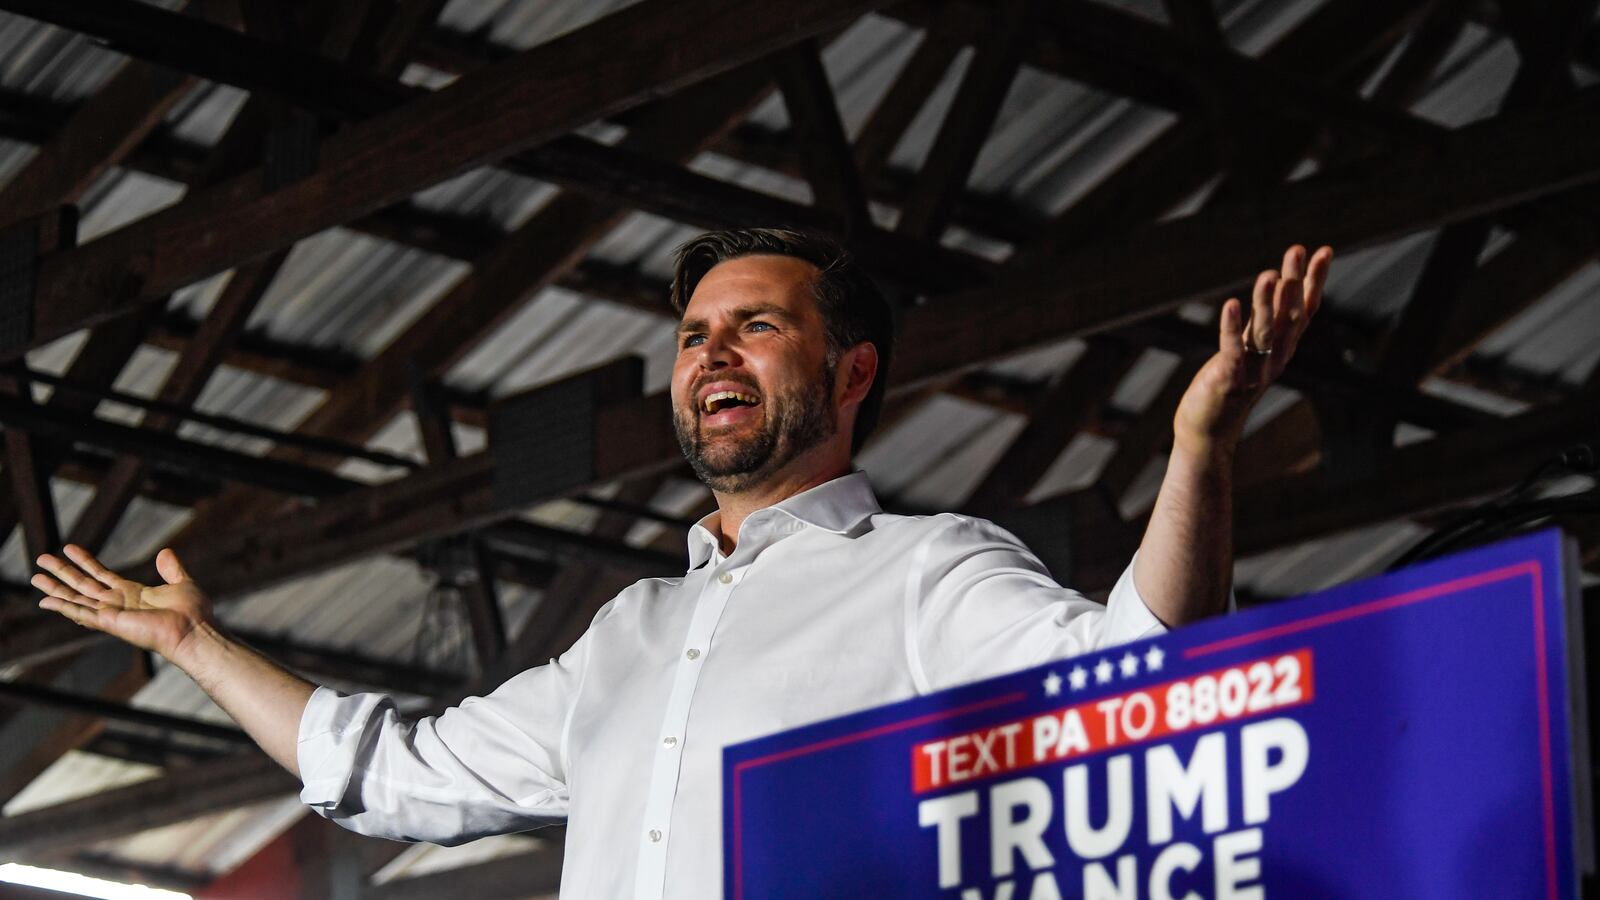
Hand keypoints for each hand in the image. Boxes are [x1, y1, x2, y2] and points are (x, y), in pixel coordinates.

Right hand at [34, 545, 212, 661]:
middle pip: (83, 584)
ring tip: (35, 577)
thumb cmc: (193, 613)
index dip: (85, 561)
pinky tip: (45, 602)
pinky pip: (81, 613)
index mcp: (132, 593)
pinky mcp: (110, 622)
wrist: (195, 630)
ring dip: (55, 588)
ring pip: (76, 597)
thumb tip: (165, 552)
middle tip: (41, 559)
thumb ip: (171, 569)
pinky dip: (63, 607)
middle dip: (62, 572)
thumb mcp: (182, 583)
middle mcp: (117, 603)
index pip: (101, 574)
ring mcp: (112, 613)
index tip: (69, 548)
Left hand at [1173, 244, 1332, 457]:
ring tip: (1269, 273)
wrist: (1208, 430)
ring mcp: (1252, 371)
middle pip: (1290, 317)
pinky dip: (1232, 328)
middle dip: (1294, 282)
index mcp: (1282, 349)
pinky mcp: (1228, 380)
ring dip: (1266, 302)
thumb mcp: (1253, 349)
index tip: (1325, 251)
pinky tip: (1231, 305)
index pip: (1305, 310)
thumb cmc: (1230, 384)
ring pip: (1264, 332)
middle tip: (1297, 250)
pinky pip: (1232, 350)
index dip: (1315, 281)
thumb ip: (1266, 320)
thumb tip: (1277, 279)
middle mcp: (1274, 359)